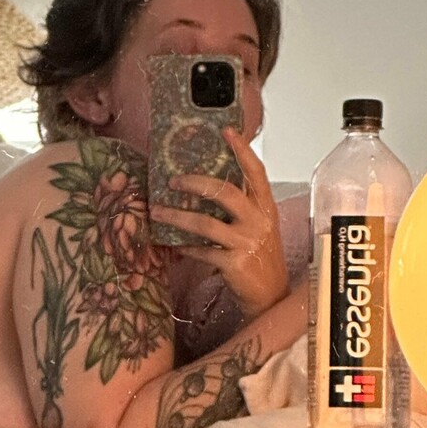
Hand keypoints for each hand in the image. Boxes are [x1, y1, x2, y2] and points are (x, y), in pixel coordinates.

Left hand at [149, 128, 288, 319]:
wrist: (271, 296)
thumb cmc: (260, 259)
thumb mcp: (258, 228)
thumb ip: (241, 208)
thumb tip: (207, 187)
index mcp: (266, 207)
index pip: (256, 172)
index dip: (242, 150)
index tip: (226, 131)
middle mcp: (259, 220)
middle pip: (225, 192)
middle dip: (195, 183)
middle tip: (172, 180)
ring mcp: (247, 241)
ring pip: (205, 223)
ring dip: (176, 216)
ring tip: (156, 211)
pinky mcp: (234, 263)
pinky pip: (201, 251)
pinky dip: (184, 248)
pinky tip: (173, 246)